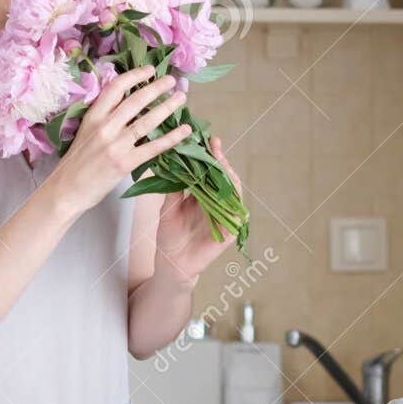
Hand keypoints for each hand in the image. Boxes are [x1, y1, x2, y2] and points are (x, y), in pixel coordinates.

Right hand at [42, 65, 189, 217]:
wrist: (67, 189)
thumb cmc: (76, 162)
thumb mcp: (85, 131)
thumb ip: (103, 117)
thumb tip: (127, 103)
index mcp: (93, 116)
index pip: (116, 88)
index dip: (135, 76)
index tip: (150, 70)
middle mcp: (105, 127)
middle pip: (135, 101)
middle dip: (156, 88)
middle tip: (173, 80)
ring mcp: (115, 145)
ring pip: (147, 121)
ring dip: (167, 108)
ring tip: (181, 99)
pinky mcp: (124, 163)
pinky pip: (153, 147)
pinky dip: (171, 138)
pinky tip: (185, 131)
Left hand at [151, 135, 244, 284]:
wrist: (170, 263)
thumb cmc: (169, 236)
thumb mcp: (168, 208)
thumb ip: (173, 189)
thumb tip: (173, 162)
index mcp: (203, 196)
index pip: (211, 172)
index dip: (211, 156)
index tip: (208, 140)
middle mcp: (217, 204)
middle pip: (225, 178)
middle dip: (221, 161)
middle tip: (215, 146)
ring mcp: (224, 218)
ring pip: (233, 193)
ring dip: (228, 177)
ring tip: (221, 163)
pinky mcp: (228, 233)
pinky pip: (235, 215)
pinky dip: (232, 202)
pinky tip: (227, 189)